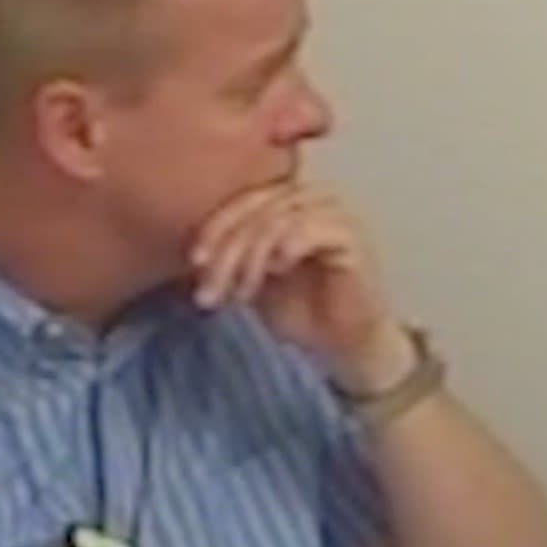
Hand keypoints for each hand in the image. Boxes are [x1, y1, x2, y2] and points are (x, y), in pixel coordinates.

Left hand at [189, 182, 412, 393]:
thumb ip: (230, 256)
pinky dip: (287, 246)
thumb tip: (195, 250)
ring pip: (278, 217)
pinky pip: (312, 228)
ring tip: (243, 293)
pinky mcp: (351, 236)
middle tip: (212, 289)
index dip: (215, 228)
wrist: (344, 346)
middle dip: (228, 249)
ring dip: (252, 256)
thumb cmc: (302, 313)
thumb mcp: (251, 279)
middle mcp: (311, 200)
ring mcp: (334, 215)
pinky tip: (277, 271)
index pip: (243, 200)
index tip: (196, 263)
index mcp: (287, 203)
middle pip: (257, 208)